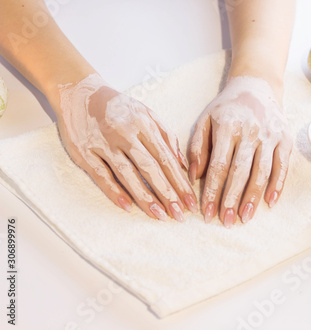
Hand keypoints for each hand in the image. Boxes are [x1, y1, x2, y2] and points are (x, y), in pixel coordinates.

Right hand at [55, 74, 195, 220]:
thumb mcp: (147, 113)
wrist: (79, 92)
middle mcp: (125, 134)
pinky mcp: (85, 151)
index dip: (179, 181)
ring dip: (144, 197)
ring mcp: (104, 143)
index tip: (190, 201)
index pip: (166, 158)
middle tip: (180, 215)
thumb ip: (167, 136)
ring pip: (127, 174)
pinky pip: (101, 175)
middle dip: (167, 193)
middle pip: (150, 168)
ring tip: (159, 215)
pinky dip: (114, 191)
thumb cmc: (119, 107)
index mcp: (144, 125)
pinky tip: (127, 207)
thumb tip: (182, 164)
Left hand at [188, 76, 292, 227]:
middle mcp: (250, 132)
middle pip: (240, 172)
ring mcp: (270, 136)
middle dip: (232, 199)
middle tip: (226, 222)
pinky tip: (270, 202)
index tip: (207, 213)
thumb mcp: (205, 120)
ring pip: (262, 171)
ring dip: (254, 197)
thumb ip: (197, 147)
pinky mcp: (285, 139)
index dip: (213, 192)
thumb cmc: (227, 108)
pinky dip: (278, 185)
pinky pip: (282, 165)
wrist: (257, 86)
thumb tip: (194, 177)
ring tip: (245, 217)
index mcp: (227, 127)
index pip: (219, 166)